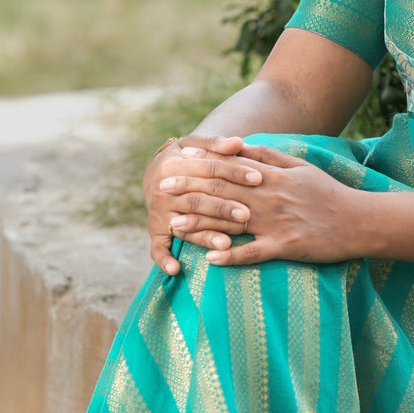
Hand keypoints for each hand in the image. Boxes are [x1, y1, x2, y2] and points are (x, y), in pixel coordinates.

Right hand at [144, 136, 262, 276]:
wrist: (157, 172)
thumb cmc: (188, 159)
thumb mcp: (196, 146)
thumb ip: (216, 144)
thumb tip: (238, 142)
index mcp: (175, 164)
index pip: (209, 169)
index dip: (234, 172)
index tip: (258, 178)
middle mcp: (163, 189)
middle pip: (197, 200)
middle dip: (223, 208)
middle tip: (248, 214)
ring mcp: (159, 212)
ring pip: (185, 225)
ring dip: (204, 236)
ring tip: (226, 243)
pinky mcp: (155, 230)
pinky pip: (157, 248)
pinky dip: (164, 259)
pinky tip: (176, 270)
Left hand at [165, 144, 372, 268]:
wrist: (360, 220)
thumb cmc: (329, 193)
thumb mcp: (301, 167)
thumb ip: (269, 156)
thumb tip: (240, 145)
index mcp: (273, 177)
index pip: (230, 167)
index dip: (201, 163)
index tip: (177, 159)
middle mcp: (271, 197)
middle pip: (222, 192)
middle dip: (189, 190)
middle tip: (161, 189)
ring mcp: (277, 223)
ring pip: (231, 223)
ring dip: (199, 225)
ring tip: (173, 226)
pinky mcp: (286, 246)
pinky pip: (254, 253)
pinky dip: (231, 257)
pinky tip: (209, 261)